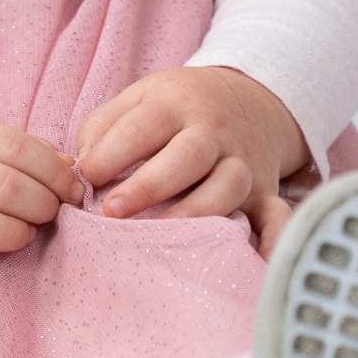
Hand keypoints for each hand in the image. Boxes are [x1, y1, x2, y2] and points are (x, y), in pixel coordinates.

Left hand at [72, 64, 309, 259]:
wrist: (252, 98)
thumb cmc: (180, 106)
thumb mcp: (141, 96)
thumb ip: (103, 125)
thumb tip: (80, 167)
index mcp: (177, 105)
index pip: (144, 125)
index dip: (112, 152)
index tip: (84, 178)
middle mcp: (214, 133)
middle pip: (189, 155)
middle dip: (151, 184)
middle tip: (112, 212)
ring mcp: (243, 162)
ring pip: (228, 186)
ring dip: (197, 213)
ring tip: (161, 238)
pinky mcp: (265, 191)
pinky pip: (277, 215)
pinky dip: (275, 239)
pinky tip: (260, 261)